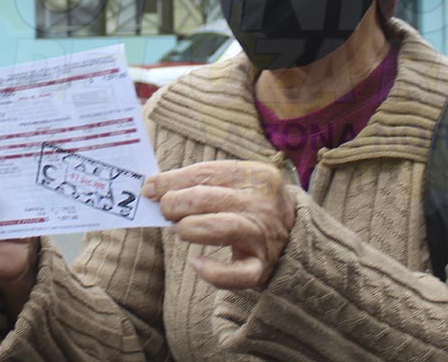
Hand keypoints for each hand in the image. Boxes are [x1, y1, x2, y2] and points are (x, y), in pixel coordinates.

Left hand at [142, 160, 295, 289]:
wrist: (297, 235)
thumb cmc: (252, 204)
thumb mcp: (237, 183)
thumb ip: (200, 182)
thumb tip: (153, 186)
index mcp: (256, 175)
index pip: (206, 173)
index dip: (172, 180)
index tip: (150, 188)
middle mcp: (262, 204)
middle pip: (208, 198)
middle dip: (176, 203)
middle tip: (165, 210)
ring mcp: (264, 236)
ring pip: (220, 228)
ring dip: (189, 228)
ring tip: (179, 229)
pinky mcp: (262, 268)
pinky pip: (236, 274)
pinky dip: (213, 272)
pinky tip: (199, 264)